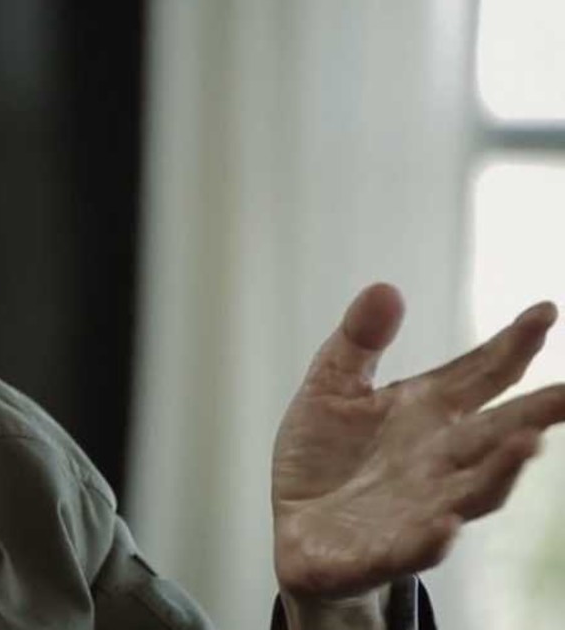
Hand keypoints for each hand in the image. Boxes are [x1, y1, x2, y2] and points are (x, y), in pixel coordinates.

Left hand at [272, 283, 564, 601]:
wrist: (298, 530)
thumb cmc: (323, 457)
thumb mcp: (331, 388)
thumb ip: (358, 342)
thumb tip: (386, 287)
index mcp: (426, 413)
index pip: (480, 375)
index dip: (512, 346)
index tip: (545, 311)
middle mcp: (436, 460)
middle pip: (495, 434)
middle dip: (534, 415)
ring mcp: (416, 507)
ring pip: (472, 491)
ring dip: (499, 471)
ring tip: (527, 443)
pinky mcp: (381, 550)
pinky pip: (414, 547)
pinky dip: (433, 537)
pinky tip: (447, 523)